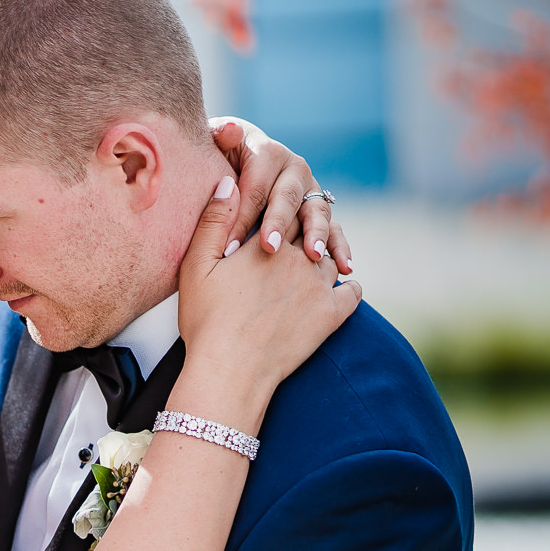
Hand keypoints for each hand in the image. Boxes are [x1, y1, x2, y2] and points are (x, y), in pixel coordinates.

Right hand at [172, 175, 361, 432]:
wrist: (230, 370)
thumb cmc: (206, 319)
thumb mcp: (196, 266)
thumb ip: (213, 220)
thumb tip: (230, 180)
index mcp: (268, 241)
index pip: (284, 210)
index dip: (277, 213)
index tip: (268, 221)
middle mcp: (300, 257)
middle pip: (310, 231)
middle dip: (301, 232)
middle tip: (290, 240)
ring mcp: (320, 286)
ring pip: (330, 258)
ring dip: (322, 257)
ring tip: (310, 265)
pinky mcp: (332, 314)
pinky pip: (353, 291)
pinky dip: (347, 287)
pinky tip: (337, 288)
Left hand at [208, 116, 353, 271]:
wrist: (233, 165)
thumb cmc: (216, 162)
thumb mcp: (213, 144)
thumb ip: (219, 136)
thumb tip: (229, 131)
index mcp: (268, 153)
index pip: (255, 187)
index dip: (241, 216)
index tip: (228, 247)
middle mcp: (294, 169)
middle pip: (287, 198)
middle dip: (278, 224)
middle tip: (268, 249)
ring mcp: (310, 190)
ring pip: (316, 211)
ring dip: (318, 234)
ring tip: (314, 257)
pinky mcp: (318, 209)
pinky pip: (333, 228)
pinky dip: (340, 247)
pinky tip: (344, 267)